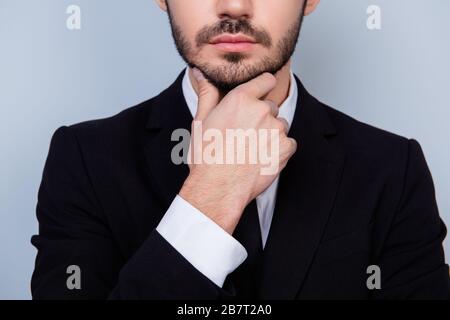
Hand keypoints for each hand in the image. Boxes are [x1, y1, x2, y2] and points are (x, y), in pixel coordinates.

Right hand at [179, 68, 296, 233]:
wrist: (218, 188)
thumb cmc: (207, 156)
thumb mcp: (202, 121)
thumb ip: (207, 93)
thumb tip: (199, 72)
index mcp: (241, 99)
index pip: (266, 80)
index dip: (262, 88)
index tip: (258, 97)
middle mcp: (262, 110)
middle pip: (271, 106)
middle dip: (261, 117)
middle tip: (244, 135)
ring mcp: (276, 129)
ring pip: (280, 126)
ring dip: (271, 134)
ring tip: (251, 149)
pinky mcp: (286, 148)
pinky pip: (289, 143)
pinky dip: (279, 150)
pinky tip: (261, 158)